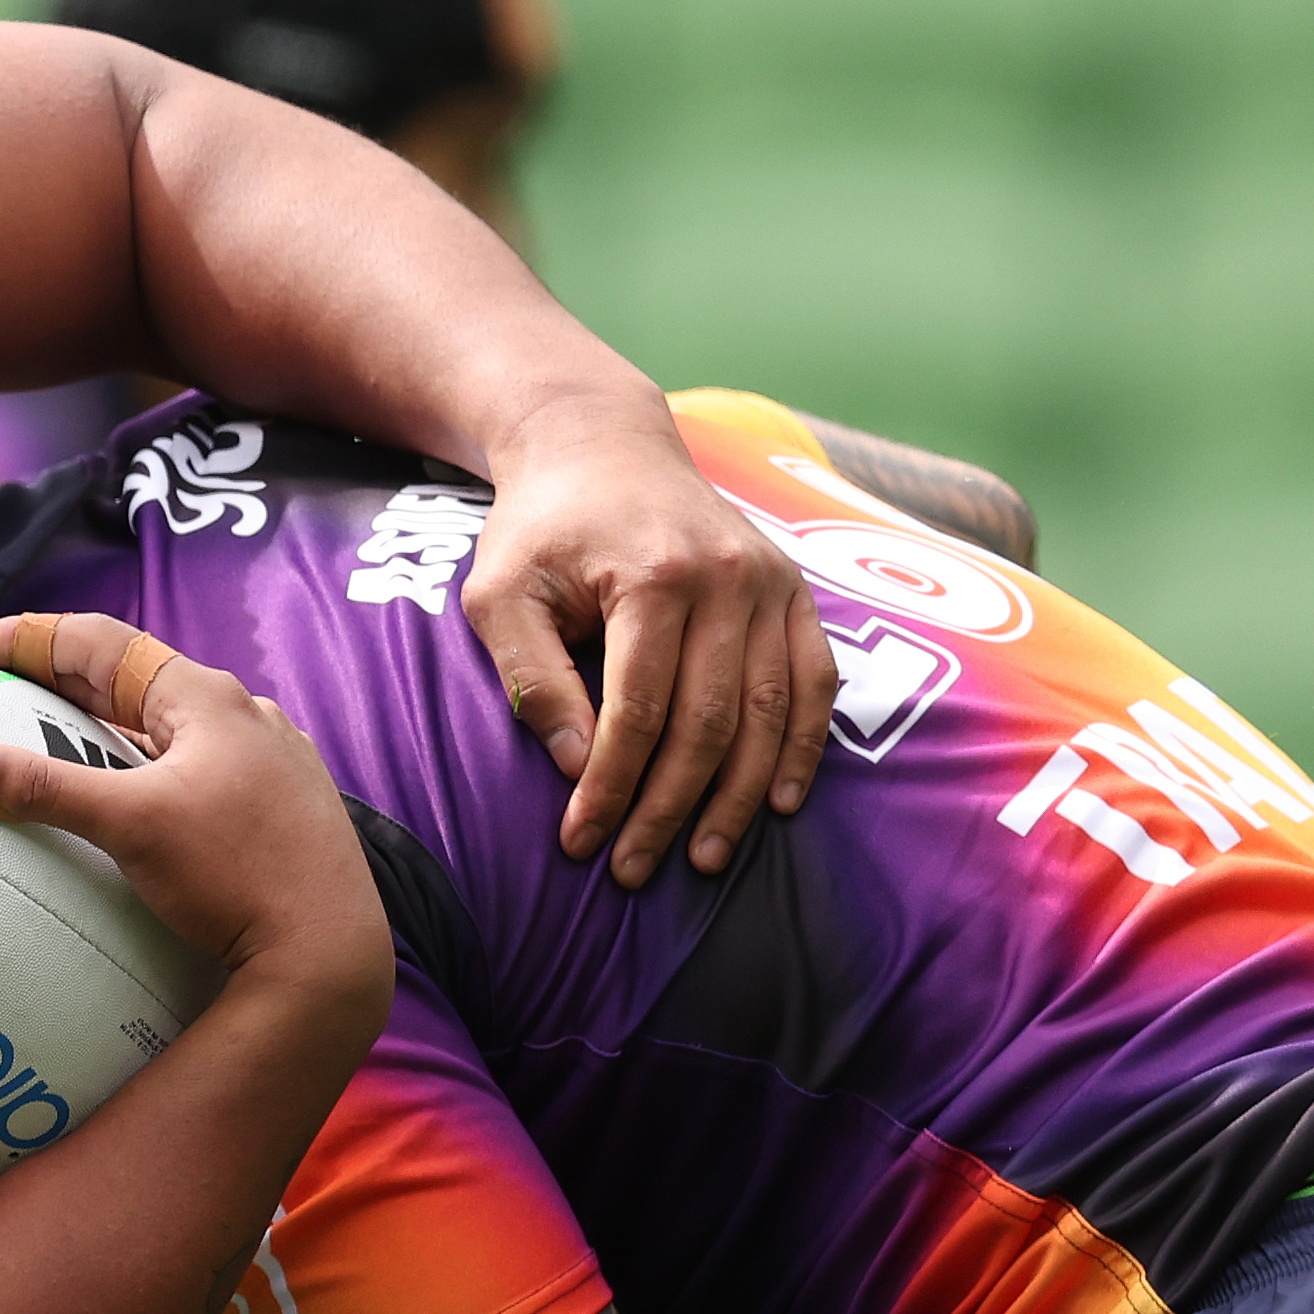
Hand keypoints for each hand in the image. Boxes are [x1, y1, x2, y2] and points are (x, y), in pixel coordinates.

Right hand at [0, 612, 390, 996]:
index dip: (23, 638)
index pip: (98, 641)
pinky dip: (149, 772)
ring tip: (52, 746)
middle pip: (134, 678)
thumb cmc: (237, 878)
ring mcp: (270, 760)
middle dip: (60, 680)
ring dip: (108, 728)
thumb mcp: (132, 827)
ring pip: (169, 727)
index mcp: (207, 698)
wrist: (328, 951)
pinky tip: (130, 806)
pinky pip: (198, 770)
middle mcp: (245, 715)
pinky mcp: (280, 806)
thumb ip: (45, 789)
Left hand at [465, 392, 838, 886]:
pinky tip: (780, 801)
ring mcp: (771, 581)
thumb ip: (532, 677)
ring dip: (738, 797)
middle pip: (709, 723)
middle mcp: (727, 577)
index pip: (639, 711)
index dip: (612, 786)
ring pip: (767, 713)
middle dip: (670, 808)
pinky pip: (815, 680)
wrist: (602, 443)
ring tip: (706, 858)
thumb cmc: (540, 527)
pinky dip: (802, 746)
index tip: (582, 841)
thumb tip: (579, 766)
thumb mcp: (499, 593)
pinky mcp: (794, 588)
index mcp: (654, 574)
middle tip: (634, 869)